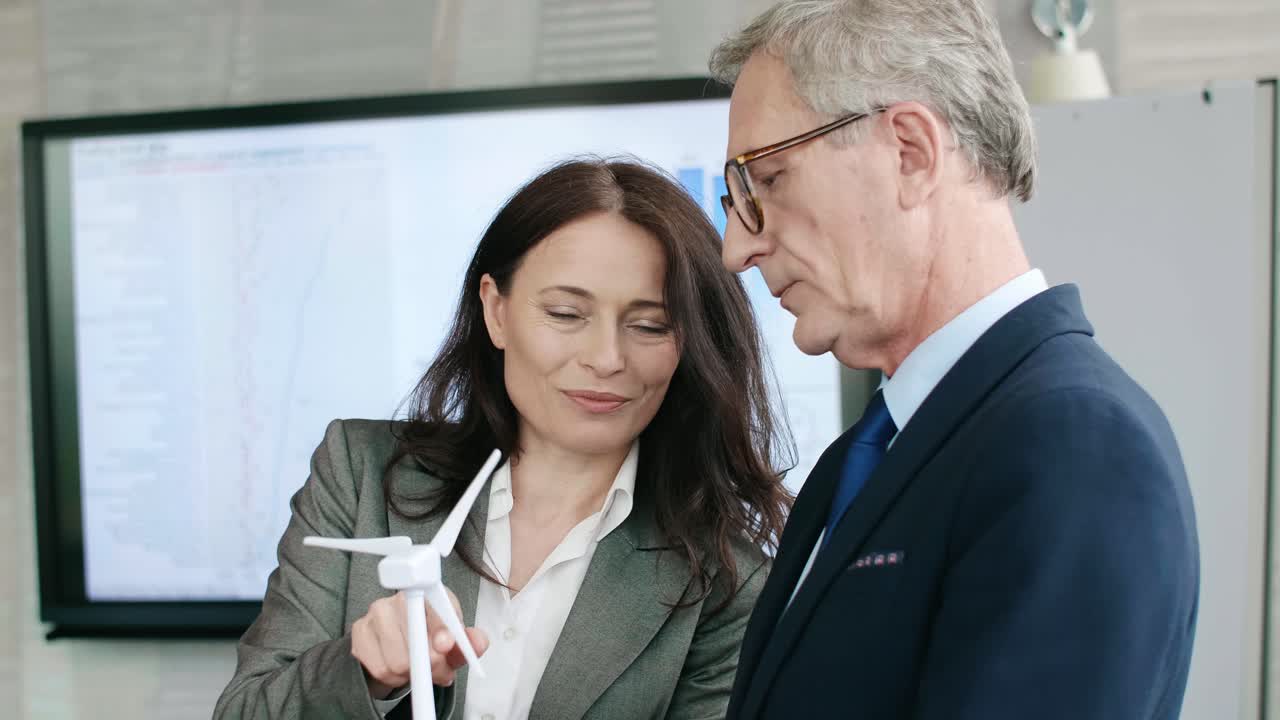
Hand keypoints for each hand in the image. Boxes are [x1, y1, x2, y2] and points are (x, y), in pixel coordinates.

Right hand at [351, 588, 489, 698]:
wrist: (400, 643)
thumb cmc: (432, 637)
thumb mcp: (456, 641)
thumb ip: (470, 642)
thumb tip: (477, 643)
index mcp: (430, 592)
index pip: (434, 607)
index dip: (440, 629)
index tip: (445, 645)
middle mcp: (401, 598)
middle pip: (415, 639)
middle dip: (431, 664)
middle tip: (438, 670)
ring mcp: (376, 612)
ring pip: (397, 660)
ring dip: (412, 674)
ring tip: (418, 668)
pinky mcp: (359, 631)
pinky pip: (380, 668)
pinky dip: (394, 678)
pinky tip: (399, 669)